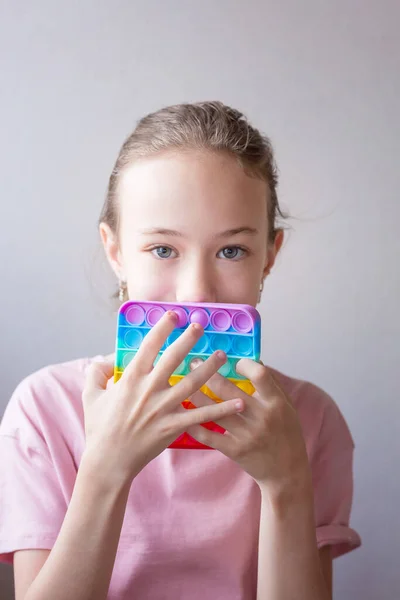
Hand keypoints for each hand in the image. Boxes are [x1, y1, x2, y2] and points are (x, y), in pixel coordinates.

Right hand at [81, 311, 244, 487]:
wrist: (108, 461)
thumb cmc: (100, 428)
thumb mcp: (91, 395)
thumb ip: (97, 372)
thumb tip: (104, 358)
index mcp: (131, 378)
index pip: (149, 345)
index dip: (163, 327)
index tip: (174, 315)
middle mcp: (149, 389)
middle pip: (174, 357)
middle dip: (189, 339)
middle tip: (201, 326)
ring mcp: (163, 408)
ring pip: (192, 382)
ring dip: (210, 368)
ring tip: (223, 355)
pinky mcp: (173, 426)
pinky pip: (202, 415)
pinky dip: (222, 409)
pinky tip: (239, 402)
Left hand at [186, 359, 310, 493]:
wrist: (286, 472)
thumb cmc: (286, 433)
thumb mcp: (286, 406)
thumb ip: (271, 385)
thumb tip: (252, 360)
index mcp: (276, 403)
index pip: (260, 375)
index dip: (244, 364)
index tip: (232, 362)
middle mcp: (262, 417)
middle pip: (228, 390)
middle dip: (208, 373)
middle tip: (195, 363)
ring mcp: (247, 435)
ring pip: (214, 410)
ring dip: (196, 395)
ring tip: (183, 385)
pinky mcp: (235, 450)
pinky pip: (209, 435)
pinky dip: (194, 424)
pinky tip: (184, 413)